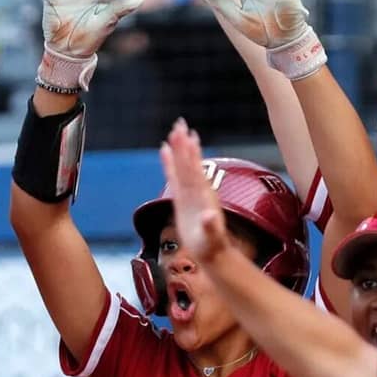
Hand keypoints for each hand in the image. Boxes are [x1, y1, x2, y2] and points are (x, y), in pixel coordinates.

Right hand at [159, 119, 229, 261]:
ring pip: (182, 167)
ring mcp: (189, 194)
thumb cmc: (212, 246)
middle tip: (179, 123)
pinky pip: (174, 177)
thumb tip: (209, 216)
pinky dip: (169, 164)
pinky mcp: (181, 200)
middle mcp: (197, 191)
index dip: (190, 154)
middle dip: (184, 144)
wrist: (212, 253)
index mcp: (204, 196)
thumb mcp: (212, 237)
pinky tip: (164, 151)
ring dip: (178, 149)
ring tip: (174, 131)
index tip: (188, 136)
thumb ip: (210, 226)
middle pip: (188, 163)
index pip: (194, 170)